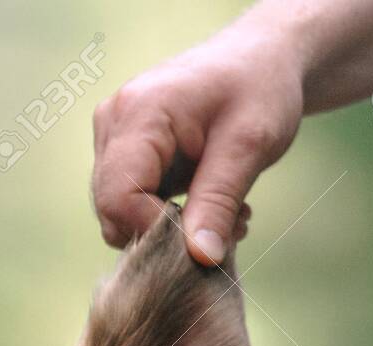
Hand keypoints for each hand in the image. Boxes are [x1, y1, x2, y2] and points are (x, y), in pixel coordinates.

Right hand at [90, 24, 303, 263]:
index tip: (207, 236)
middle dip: (165, 233)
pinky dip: (166, 216)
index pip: (119, 199)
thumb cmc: (259, 88)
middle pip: (112, 212)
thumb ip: (218, 202)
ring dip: (168, 228)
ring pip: (118, 215)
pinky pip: (129, 204)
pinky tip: (206, 204)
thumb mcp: (250, 144)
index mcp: (137, 114)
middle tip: (226, 226)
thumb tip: (201, 259)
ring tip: (223, 214)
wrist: (261, 59)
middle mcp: (112, 124)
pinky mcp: (122, 154)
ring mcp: (111, 139)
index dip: (155, 230)